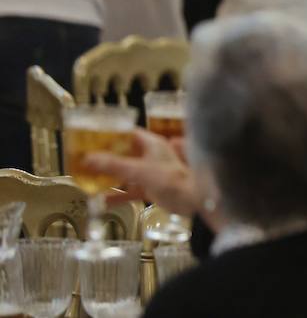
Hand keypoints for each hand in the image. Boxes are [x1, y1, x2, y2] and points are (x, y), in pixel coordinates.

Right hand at [82, 128, 198, 217]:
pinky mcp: (150, 188)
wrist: (191, 201)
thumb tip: (89, 158)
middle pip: (124, 153)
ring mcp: (150, 172)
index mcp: (152, 144)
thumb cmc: (171, 180)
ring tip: (89, 178)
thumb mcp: (138, 170)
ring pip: (125, 172)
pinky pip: (129, 190)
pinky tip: (102, 200)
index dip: (111, 135)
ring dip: (109, 176)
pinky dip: (117, 194)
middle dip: (106, 157)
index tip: (93, 138)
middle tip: (86, 159)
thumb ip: (114, 165)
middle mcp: (151, 156)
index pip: (128, 134)